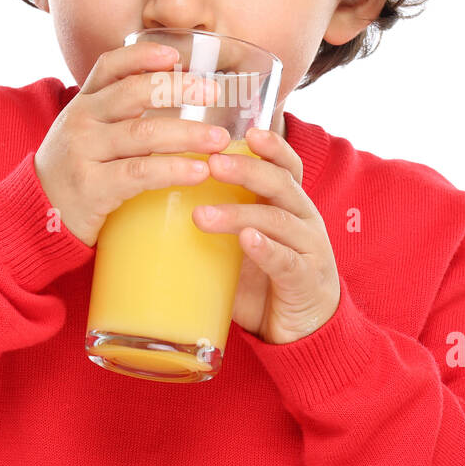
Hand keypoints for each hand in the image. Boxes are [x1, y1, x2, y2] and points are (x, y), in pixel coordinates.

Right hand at [33, 40, 229, 247]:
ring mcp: (83, 153)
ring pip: (143, 133)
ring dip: (187, 134)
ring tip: (219, 140)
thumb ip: (120, 114)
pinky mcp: (91, 187)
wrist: (35, 217)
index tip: (177, 55)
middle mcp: (81, 121)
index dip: (143, 56)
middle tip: (214, 92)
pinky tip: (198, 172)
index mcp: (83, 103)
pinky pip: (139, 173)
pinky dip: (173, 170)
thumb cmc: (76, 172)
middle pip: (134, 92)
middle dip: (178, 89)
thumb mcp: (88, 133)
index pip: (110, 65)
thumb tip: (179, 93)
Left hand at [192, 127, 340, 343]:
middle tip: (211, 163)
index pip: (286, 166)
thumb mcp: (242, 245)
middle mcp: (305, 221)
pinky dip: (267, 249)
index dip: (270, 146)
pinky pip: (287, 261)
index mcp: (290, 206)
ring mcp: (309, 250)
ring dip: (240, 213)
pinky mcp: (306, 282)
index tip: (245, 130)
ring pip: (279, 220)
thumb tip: (155, 202)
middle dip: (247, 169)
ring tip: (203, 214)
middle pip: (281, 183)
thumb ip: (217, 222)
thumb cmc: (266, 283)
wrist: (304, 334)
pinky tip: (247, 241)